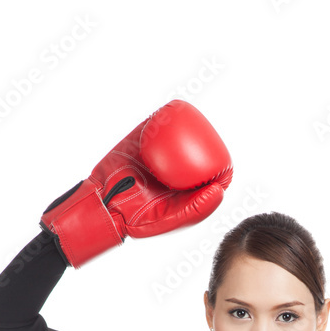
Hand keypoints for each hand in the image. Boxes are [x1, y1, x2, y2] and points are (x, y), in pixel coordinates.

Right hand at [40, 99, 232, 267]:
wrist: (105, 206)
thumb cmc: (137, 219)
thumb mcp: (170, 218)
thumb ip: (195, 208)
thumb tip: (220, 190)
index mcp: (183, 190)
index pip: (208, 175)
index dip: (220, 167)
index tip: (224, 161)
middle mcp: (172, 170)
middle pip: (194, 151)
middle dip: (207, 139)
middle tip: (211, 134)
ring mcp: (156, 154)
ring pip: (176, 134)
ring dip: (188, 123)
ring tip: (196, 118)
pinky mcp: (140, 141)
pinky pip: (154, 125)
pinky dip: (164, 117)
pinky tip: (173, 111)